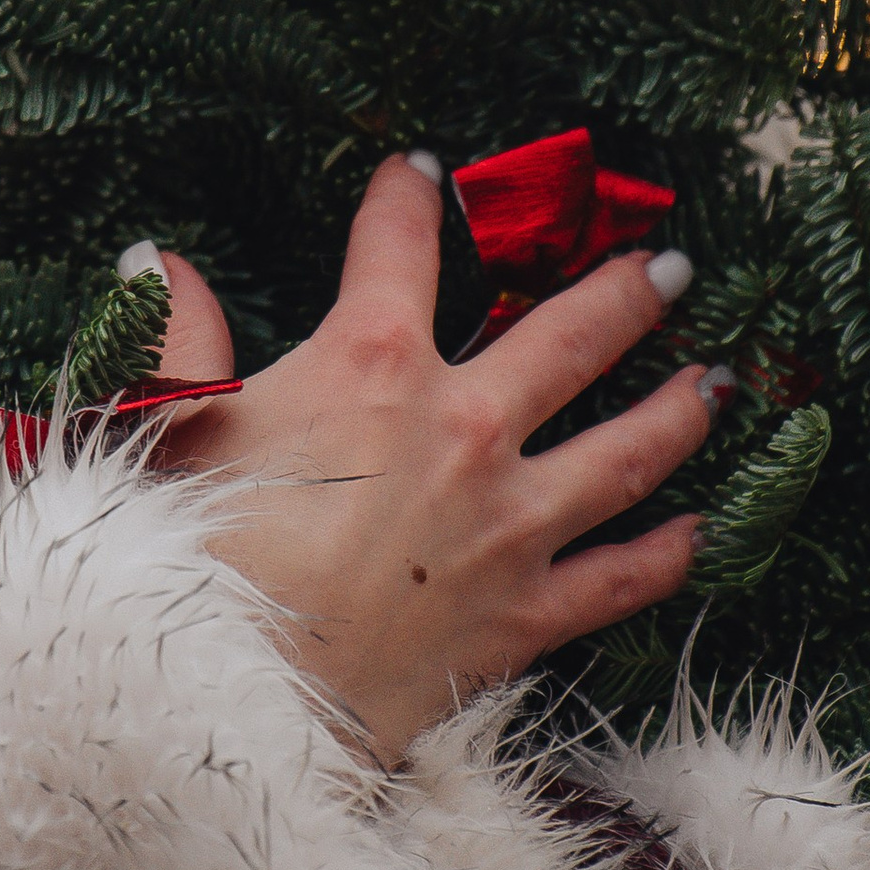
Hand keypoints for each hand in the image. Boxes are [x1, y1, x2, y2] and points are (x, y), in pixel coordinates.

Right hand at [136, 155, 715, 766]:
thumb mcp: (165, 423)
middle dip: (621, 291)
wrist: (229, 696)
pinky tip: (696, 533)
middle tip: (665, 263)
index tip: (419, 173)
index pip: (399, 250)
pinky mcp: (522, 617)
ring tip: (714, 383)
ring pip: (623, 451)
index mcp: (370, 366)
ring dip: (676, 410)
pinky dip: (664, 555)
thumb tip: (155, 262)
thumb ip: (176, 339)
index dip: (406, 200)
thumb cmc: (186, 555)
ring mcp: (506, 526)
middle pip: (569, 339)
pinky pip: (617, 581)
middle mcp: (461, 430)